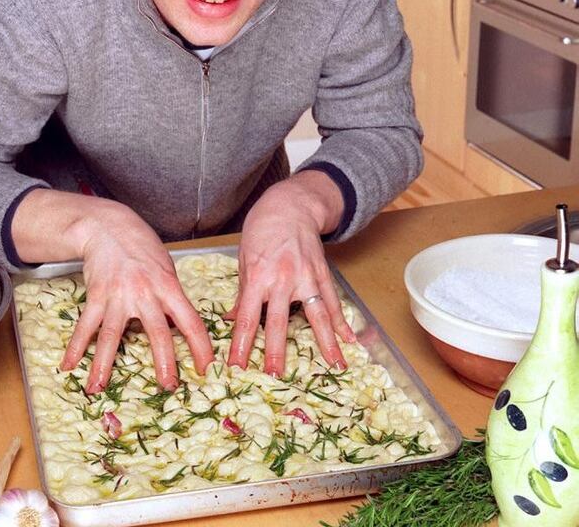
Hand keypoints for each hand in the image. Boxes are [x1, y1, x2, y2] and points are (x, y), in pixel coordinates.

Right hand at [59, 199, 213, 392]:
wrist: (109, 227)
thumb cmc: (142, 248)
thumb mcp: (166, 269)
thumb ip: (172, 297)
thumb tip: (178, 328)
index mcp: (168, 285)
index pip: (190, 320)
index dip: (200, 346)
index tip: (206, 368)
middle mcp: (145, 292)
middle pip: (157, 331)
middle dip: (163, 361)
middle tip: (168, 386)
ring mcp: (118, 295)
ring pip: (112, 335)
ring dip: (104, 364)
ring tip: (99, 388)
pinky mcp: (96, 295)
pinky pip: (86, 326)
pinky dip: (76, 347)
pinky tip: (69, 365)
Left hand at [226, 171, 355, 376]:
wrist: (289, 206)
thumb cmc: (261, 231)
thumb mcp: (244, 260)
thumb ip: (242, 293)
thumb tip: (232, 320)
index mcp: (258, 277)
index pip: (248, 318)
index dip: (242, 344)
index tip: (236, 366)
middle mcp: (282, 279)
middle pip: (279, 322)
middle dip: (276, 351)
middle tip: (275, 376)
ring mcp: (306, 277)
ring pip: (316, 314)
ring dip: (326, 342)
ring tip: (335, 365)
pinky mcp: (322, 274)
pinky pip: (333, 302)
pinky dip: (342, 322)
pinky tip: (351, 340)